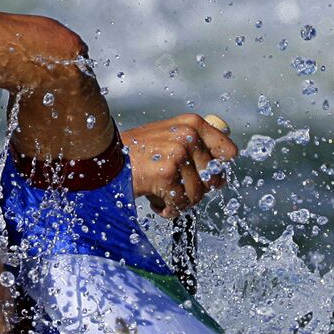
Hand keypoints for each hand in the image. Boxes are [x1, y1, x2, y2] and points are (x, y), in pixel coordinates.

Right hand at [121, 114, 236, 217]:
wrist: (105, 158)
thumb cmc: (137, 153)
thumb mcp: (169, 138)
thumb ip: (195, 149)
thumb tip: (221, 178)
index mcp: (193, 123)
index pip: (228, 152)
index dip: (218, 170)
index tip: (205, 177)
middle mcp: (188, 135)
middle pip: (213, 178)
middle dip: (194, 190)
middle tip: (174, 188)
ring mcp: (178, 154)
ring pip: (197, 194)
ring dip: (179, 202)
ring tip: (160, 193)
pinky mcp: (166, 174)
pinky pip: (181, 204)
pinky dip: (168, 209)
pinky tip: (155, 201)